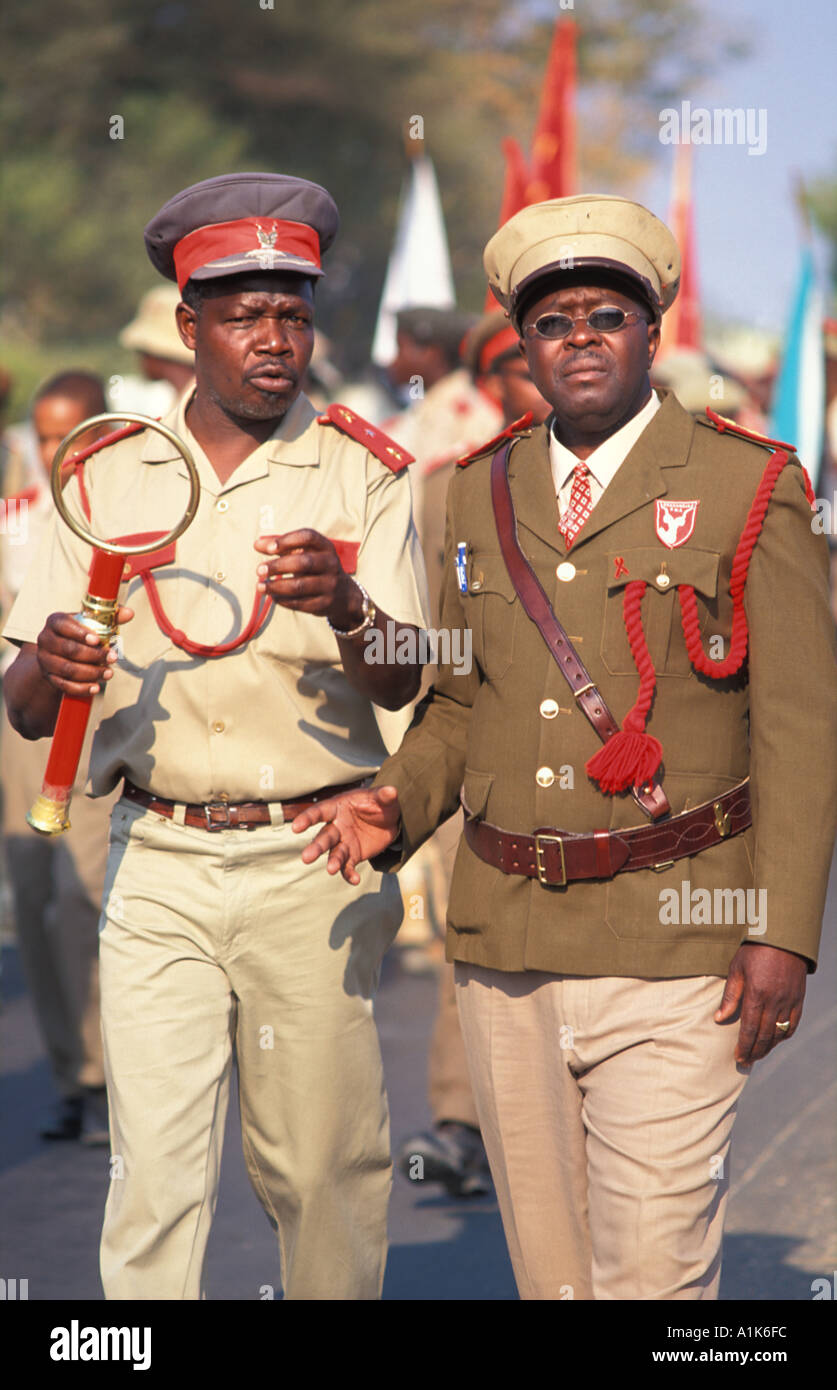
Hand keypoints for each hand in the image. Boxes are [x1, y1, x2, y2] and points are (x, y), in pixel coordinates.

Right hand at [36, 608, 133, 696]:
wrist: (58, 653)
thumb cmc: (78, 635)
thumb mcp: (90, 624)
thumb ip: (109, 618)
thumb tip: (129, 613)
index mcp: (55, 622)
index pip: (64, 625)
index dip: (81, 633)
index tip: (97, 640)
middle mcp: (46, 639)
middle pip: (69, 649)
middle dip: (93, 655)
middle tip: (112, 658)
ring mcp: (45, 659)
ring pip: (67, 669)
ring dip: (91, 673)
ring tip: (108, 673)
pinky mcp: (48, 677)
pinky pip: (64, 685)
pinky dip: (81, 688)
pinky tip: (95, 687)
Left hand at [254, 529, 360, 625]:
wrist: (343, 595)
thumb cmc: (316, 568)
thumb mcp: (305, 553)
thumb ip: (282, 546)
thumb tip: (256, 544)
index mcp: (326, 547)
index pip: (308, 537)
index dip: (288, 540)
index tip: (269, 549)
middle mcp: (331, 564)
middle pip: (303, 563)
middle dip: (278, 566)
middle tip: (259, 570)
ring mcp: (329, 585)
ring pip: (299, 586)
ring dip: (276, 587)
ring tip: (260, 586)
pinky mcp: (324, 604)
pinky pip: (299, 603)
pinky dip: (282, 600)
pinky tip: (272, 596)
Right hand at [292, 785, 401, 884]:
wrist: (390, 820)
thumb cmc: (380, 803)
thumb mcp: (383, 797)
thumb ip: (384, 795)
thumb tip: (392, 791)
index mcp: (338, 808)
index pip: (320, 812)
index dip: (307, 818)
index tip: (296, 827)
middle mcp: (337, 826)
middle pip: (324, 837)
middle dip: (316, 847)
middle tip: (306, 858)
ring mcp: (344, 842)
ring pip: (334, 853)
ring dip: (332, 862)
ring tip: (331, 870)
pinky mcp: (353, 855)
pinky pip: (348, 866)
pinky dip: (349, 874)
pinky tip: (355, 880)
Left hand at [714, 943, 806, 1065]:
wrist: (782, 938)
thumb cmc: (754, 951)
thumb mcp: (736, 969)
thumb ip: (730, 996)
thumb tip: (719, 1019)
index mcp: (757, 993)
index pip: (750, 1028)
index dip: (744, 1045)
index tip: (738, 1056)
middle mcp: (775, 1000)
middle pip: (765, 1035)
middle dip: (755, 1051)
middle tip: (746, 1061)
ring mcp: (789, 1000)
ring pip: (780, 1032)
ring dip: (769, 1047)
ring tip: (758, 1054)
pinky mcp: (799, 998)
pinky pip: (793, 1023)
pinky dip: (784, 1035)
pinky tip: (776, 1040)